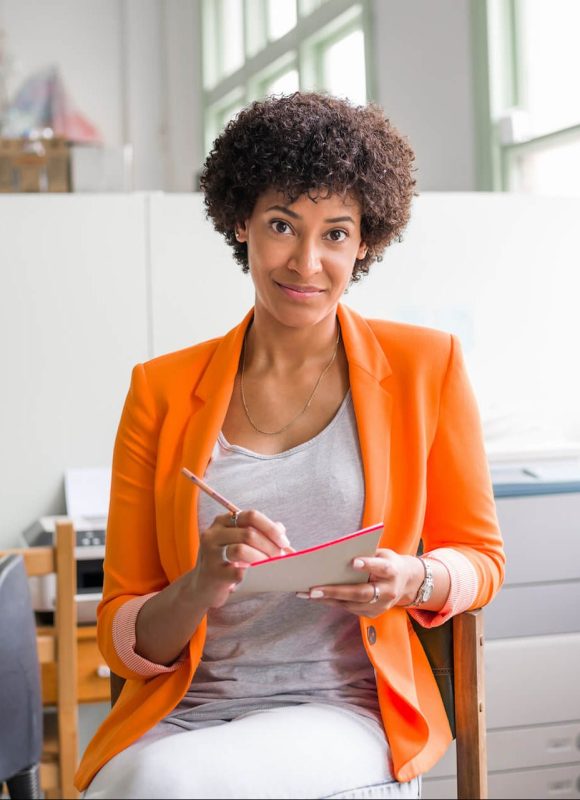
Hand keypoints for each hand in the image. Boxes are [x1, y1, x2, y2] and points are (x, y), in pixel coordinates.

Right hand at [191, 510, 289, 608]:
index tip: (283, 541)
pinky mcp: (213, 573)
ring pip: (241, 549)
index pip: (251, 516)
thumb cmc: (225, 562)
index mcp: (222, 521)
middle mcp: (213, 533)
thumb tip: (281, 530)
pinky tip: (256, 576)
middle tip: (280, 557)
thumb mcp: (239, 542)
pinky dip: (252, 573)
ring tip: (269, 566)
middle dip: (270, 546)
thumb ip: (258, 532)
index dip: (270, 528)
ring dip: (261, 558)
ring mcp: (210, 553)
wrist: (202, 587)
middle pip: (249, 533)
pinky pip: (238, 571)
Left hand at [296, 548, 423, 618]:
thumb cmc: (387, 562)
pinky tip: (316, 597)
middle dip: (336, 591)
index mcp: (392, 571)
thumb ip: (366, 554)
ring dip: (327, 599)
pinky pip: (349, 609)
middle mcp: (388, 592)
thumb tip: (337, 553)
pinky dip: (331, 602)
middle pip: (361, 593)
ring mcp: (380, 606)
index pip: (381, 568)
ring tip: (306, 593)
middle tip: (314, 589)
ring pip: (351, 604)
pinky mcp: (372, 614)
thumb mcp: (382, 553)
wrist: (405, 582)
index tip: (353, 562)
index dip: (368, 565)